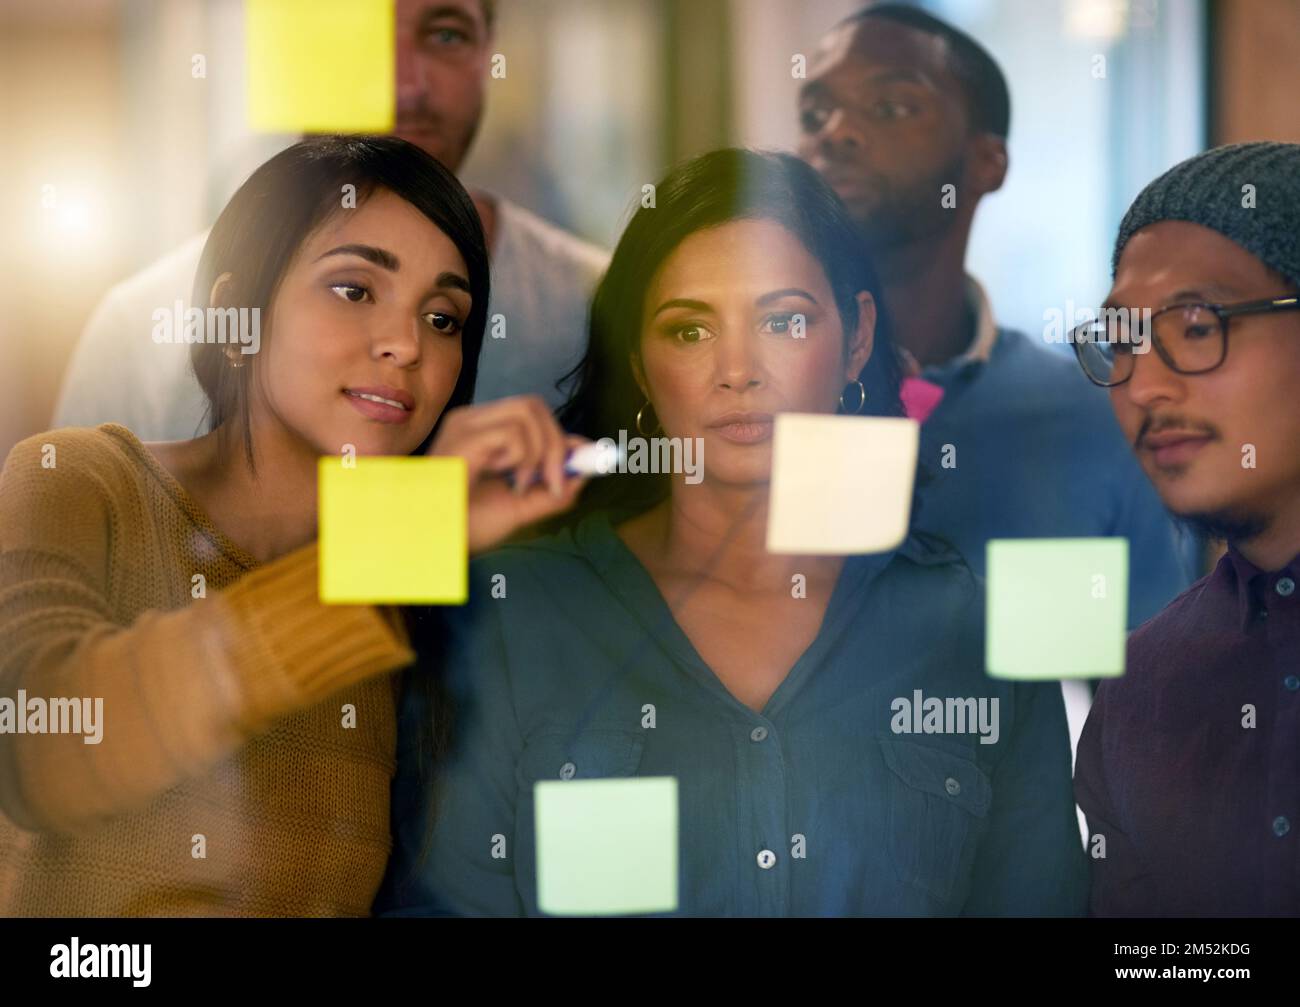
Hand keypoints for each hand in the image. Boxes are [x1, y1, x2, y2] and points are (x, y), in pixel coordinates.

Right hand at [427, 396, 589, 554]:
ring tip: (518, 485)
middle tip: (554, 483)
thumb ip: (551, 491)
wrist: (431, 544)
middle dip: (556, 443)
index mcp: (481, 433)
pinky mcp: (464, 436)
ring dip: (537, 453)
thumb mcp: (519, 510)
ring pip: (528, 411)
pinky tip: (501, 480)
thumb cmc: (464, 528)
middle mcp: (471, 421)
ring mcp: (465, 424)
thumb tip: (584, 471)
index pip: (531, 415)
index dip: (561, 435)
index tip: (584, 461)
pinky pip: (513, 432)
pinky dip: (520, 459)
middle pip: (534, 405)